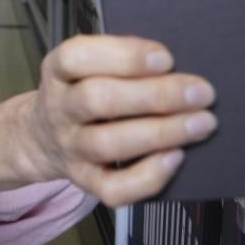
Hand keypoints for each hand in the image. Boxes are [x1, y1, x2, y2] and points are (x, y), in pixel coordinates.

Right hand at [24, 35, 216, 206]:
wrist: (43, 136)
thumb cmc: (81, 91)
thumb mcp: (86, 66)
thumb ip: (121, 61)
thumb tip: (176, 68)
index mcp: (58, 72)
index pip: (76, 57)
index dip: (121, 56)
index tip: (165, 58)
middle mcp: (59, 109)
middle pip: (97, 100)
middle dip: (155, 95)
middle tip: (200, 93)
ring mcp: (70, 147)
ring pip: (108, 144)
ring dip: (161, 132)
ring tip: (201, 123)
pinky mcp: (84, 180)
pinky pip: (113, 188)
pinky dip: (148, 176)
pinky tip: (175, 158)